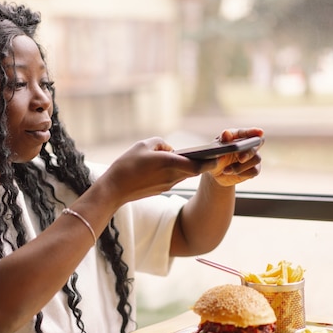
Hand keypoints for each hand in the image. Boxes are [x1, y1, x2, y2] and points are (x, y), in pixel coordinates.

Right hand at [100, 137, 216, 204]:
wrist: (114, 189)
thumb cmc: (127, 165)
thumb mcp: (142, 145)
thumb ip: (159, 143)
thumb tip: (168, 148)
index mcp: (169, 164)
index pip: (197, 166)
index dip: (210, 162)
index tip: (218, 157)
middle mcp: (171, 176)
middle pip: (193, 170)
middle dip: (201, 162)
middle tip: (209, 153)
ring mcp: (167, 185)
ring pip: (183, 174)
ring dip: (186, 166)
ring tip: (188, 156)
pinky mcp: (160, 189)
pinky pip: (173, 178)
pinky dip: (174, 171)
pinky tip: (167, 164)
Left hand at [209, 127, 263, 186]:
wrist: (216, 174)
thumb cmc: (215, 158)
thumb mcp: (214, 151)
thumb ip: (220, 143)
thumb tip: (226, 133)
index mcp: (237, 136)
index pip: (247, 132)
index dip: (253, 131)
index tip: (259, 131)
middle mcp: (247, 144)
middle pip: (257, 143)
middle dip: (249, 152)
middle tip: (240, 159)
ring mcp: (252, 157)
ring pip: (256, 159)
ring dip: (240, 166)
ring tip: (226, 170)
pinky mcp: (254, 169)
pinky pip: (254, 171)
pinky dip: (243, 173)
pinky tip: (232, 174)